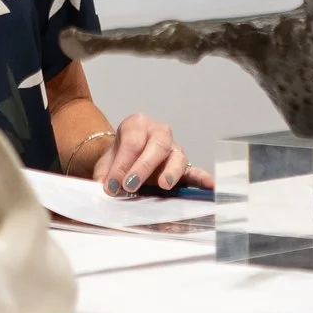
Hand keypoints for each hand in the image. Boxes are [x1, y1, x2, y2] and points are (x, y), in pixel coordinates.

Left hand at [93, 113, 212, 195]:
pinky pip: (194, 171)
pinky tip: (209, 186)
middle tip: (130, 185)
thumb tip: (103, 188)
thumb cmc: (115, 160)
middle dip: (143, 166)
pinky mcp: (183, 167)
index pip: (132, 141)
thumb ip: (104, 175)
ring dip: (170, 172)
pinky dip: (202, 178)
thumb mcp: (104, 164)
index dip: (121, 163)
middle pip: (157, 145)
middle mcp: (159, 132)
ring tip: (164, 185)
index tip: (111, 185)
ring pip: (177, 156)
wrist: (121, 162)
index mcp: (137, 124)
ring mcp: (173, 149)